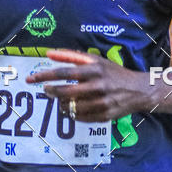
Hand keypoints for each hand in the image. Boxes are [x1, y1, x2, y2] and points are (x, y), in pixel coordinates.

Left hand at [26, 49, 149, 121]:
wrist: (139, 90)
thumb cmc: (113, 73)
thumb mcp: (96, 60)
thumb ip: (71, 56)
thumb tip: (49, 53)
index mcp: (95, 69)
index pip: (64, 72)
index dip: (45, 75)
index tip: (31, 78)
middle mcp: (98, 85)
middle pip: (65, 91)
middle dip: (51, 92)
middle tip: (46, 91)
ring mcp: (102, 102)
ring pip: (71, 107)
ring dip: (61, 104)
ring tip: (60, 100)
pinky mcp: (105, 116)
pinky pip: (81, 118)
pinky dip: (72, 114)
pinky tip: (72, 109)